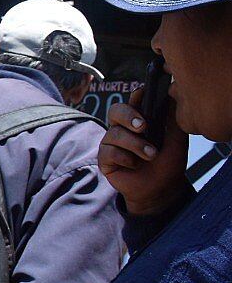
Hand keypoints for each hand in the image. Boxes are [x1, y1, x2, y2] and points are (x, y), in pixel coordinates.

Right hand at [100, 87, 188, 215]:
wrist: (162, 189)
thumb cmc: (168, 162)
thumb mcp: (176, 139)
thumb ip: (172, 118)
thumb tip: (172, 95)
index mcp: (139, 120)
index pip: (133, 102)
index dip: (135, 96)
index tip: (143, 93)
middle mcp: (122, 129)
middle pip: (115, 110)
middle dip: (128, 115)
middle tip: (143, 126)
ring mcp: (112, 144)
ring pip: (114, 134)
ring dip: (135, 144)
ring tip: (150, 154)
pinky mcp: (105, 159)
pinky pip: (109, 152)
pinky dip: (125, 158)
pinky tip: (135, 165)